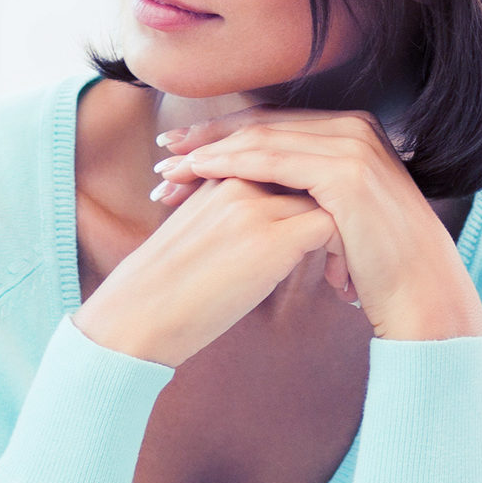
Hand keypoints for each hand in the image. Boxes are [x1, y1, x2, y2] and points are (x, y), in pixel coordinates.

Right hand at [71, 174, 338, 367]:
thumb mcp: (197, 237)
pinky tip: (337, 287)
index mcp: (219, 176)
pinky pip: (330, 228)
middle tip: (344, 255)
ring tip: (342, 277)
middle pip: (309, 174)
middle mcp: (238, 180)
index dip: (311, 197)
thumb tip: (271, 234)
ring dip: (344, 235)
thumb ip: (231, 218)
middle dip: (333, 209)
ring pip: (325, 198)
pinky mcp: (271, 238)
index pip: (285, 164)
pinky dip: (341, 255)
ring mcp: (255, 206)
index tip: (329, 237)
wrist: (136, 318)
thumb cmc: (164, 290)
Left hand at [153, 109, 481, 342]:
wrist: (423, 294)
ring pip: (261, 139)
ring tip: (170, 172)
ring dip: (209, 152)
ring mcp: (353, 144)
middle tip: (163, 155)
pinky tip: (199, 173)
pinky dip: (230, 162)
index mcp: (354, 131)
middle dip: (209, 139)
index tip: (183, 151)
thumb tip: (269, 193)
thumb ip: (309, 194)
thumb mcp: (339, 217)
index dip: (225, 134)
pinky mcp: (347, 170)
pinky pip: (273, 159)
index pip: (276, 124)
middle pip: (264, 124)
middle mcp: (356, 126)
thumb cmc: (380, 266)